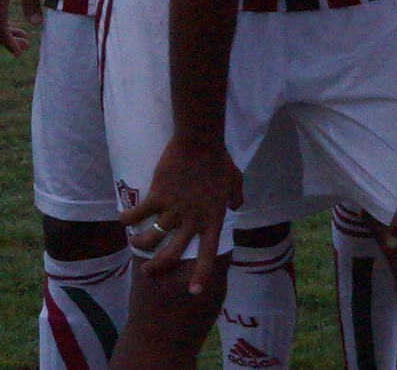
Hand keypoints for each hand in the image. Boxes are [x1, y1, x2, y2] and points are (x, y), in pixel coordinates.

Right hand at [124, 134, 243, 292]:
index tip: (194, 292)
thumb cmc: (219, 162)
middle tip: (148, 271)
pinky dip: (126, 219)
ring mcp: (174, 209)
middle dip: (157, 267)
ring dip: (139, 244)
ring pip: (150, 238)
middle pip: (172, 254)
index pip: (208, 253)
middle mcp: (192, 220)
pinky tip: (122, 219)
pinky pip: (136, 215)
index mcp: (212, 219)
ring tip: (134, 243)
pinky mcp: (157, 196)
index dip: (201, 275)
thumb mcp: (235, 182)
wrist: (200, 143)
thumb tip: (235, 206)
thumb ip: (235, 198)